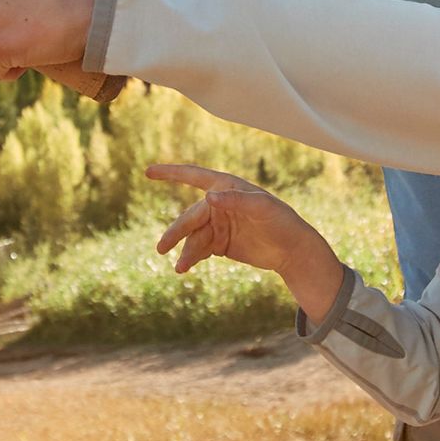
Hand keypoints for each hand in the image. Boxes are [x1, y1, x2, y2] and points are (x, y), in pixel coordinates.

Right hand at [147, 163, 344, 321]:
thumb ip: (236, 200)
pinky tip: (185, 267)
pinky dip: (191, 257)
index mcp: (226, 187)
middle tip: (162, 248)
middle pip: (190, 217)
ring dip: (185, 251)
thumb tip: (208, 196)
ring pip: (193, 237)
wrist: (292, 250)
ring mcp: (218, 224)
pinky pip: (199, 249)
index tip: (147, 172)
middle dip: (176, 232)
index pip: (193, 176)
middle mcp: (218, 204)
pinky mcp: (219, 243)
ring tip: (181, 268)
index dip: (170, 173)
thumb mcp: (262, 208)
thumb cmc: (281, 221)